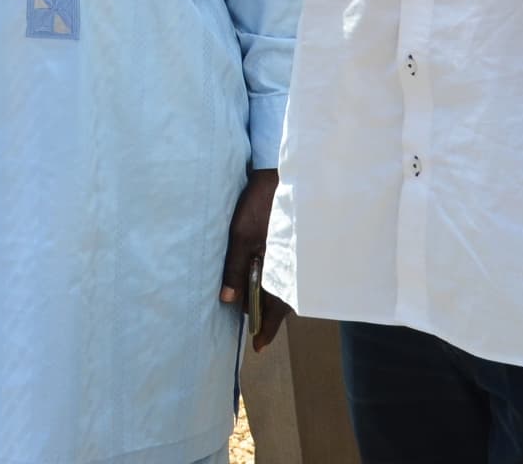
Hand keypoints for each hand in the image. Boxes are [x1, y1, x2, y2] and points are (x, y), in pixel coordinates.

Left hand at [220, 168, 289, 351]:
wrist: (279, 175)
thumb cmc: (259, 206)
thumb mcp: (241, 237)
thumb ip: (235, 269)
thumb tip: (228, 300)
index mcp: (284, 270)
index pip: (277, 310)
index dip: (266, 328)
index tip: (257, 346)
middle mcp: (294, 268)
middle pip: (282, 301)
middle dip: (266, 314)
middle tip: (252, 328)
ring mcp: (294, 257)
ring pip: (283, 287)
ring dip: (269, 297)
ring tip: (252, 305)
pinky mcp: (292, 247)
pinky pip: (285, 272)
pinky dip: (273, 280)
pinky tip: (261, 279)